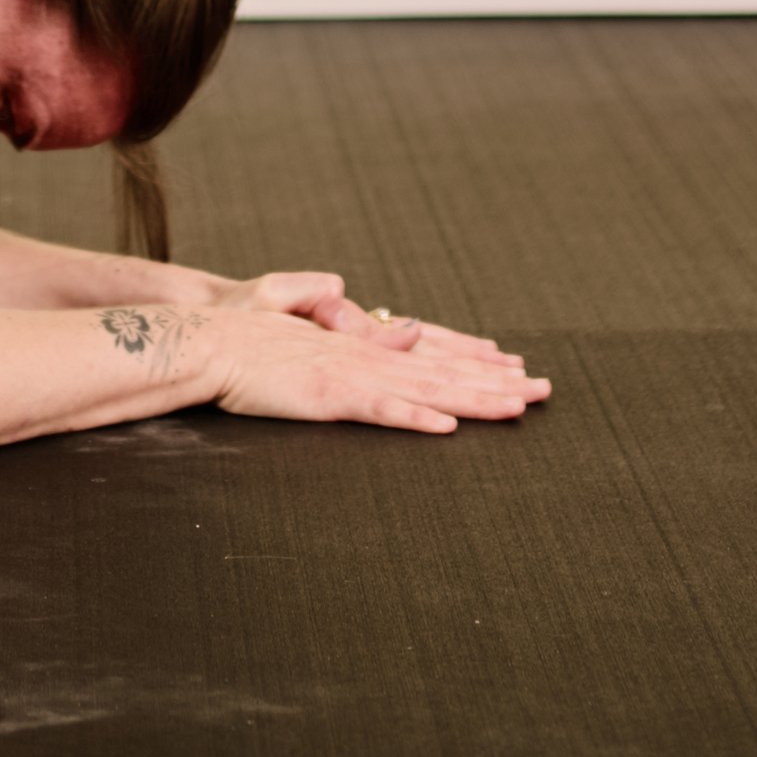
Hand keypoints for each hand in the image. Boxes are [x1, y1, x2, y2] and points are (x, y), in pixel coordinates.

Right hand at [207, 291, 548, 435]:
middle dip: (497, 383)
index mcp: (366, 348)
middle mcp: (368, 358)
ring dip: (473, 400)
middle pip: (443, 372)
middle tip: (545, 390)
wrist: (211, 341)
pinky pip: (378, 410)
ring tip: (517, 407)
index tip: (518, 370)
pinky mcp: (327, 396)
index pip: (434, 356)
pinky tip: (445, 428)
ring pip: (424, 391)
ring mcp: (350, 376)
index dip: (478, 364)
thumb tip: (410, 329)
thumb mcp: (318, 335)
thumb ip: (365, 333)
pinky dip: (413, 419)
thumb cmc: (255, 342)